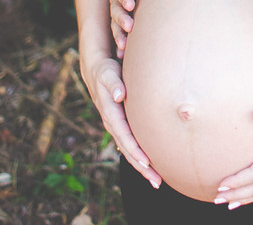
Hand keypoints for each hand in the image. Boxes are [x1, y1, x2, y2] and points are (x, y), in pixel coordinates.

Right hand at [79, 53, 162, 188]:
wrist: (95, 70)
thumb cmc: (105, 71)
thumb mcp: (107, 74)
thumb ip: (114, 84)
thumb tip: (121, 94)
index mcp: (110, 113)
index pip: (124, 135)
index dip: (135, 150)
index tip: (147, 162)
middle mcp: (112, 123)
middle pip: (127, 149)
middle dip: (141, 166)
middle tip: (156, 181)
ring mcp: (116, 126)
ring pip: (129, 150)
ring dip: (142, 166)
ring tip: (156, 180)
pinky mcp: (121, 124)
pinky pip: (130, 144)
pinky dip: (139, 156)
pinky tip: (149, 166)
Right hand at [109, 0, 143, 57]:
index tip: (131, 4)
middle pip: (115, 9)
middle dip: (121, 19)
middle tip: (129, 27)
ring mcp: (120, 9)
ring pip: (115, 23)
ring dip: (119, 34)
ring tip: (124, 46)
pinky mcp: (126, 19)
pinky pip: (120, 32)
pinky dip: (121, 42)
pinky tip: (123, 54)